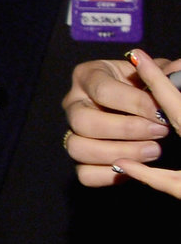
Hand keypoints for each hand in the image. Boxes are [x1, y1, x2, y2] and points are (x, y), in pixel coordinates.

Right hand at [66, 49, 180, 191]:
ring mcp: (72, 132)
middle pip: (83, 121)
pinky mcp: (81, 158)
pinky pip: (83, 173)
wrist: (141, 108)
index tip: (161, 113)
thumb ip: (166, 72)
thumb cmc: (147, 87)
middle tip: (159, 132)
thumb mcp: (158, 71)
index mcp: (88, 76)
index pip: (102, 91)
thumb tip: (178, 69)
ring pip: (78, 148)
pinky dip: (108, 175)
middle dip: (125, 130)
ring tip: (153, 150)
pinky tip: (134, 168)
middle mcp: (73, 103)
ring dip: (118, 153)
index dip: (133, 103)